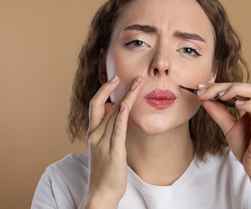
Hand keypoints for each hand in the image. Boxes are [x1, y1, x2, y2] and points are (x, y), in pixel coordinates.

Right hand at [81, 75, 142, 207]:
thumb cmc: (105, 169)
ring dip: (126, 96)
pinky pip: (117, 130)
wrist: (101, 192)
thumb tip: (114, 108)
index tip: (116, 79)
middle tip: (132, 76)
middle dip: (117, 88)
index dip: (104, 89)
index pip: (96, 104)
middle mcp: (96, 134)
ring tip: (138, 84)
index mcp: (93, 132)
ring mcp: (103, 143)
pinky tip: (125, 105)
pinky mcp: (113, 152)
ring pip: (114, 114)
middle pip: (104, 104)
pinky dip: (121, 116)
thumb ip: (108, 127)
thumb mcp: (104, 145)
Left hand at [198, 83, 250, 178]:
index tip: (200, 88)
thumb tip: (204, 98)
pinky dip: (247, 104)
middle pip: (243, 85)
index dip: (217, 85)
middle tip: (203, 91)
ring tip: (219, 96)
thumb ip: (218, 112)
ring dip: (234, 89)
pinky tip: (235, 105)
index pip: (236, 87)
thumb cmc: (247, 148)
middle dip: (221, 86)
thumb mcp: (228, 127)